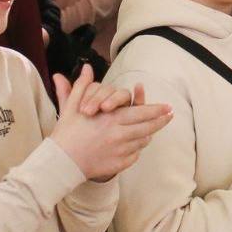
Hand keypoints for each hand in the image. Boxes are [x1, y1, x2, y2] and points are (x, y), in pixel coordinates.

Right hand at [50, 65, 172, 180]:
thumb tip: (87, 67)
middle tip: (170, 115)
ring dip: (149, 134)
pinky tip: (138, 144)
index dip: (156, 110)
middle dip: (161, 120)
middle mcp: (119, 134)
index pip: (141, 112)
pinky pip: (134, 155)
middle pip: (148, 127)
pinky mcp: (118, 164)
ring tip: (155, 128)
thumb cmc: (66, 133)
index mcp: (110, 118)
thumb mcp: (71, 106)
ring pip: (142, 141)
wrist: (60, 163)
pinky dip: (137, 149)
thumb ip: (82, 86)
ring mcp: (120, 151)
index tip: (167, 107)